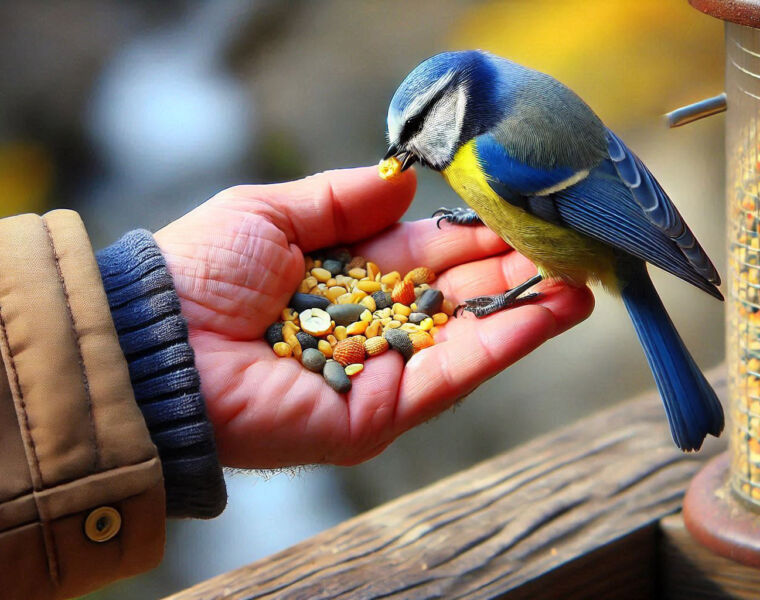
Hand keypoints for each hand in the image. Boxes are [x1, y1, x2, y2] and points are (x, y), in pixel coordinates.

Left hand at [154, 167, 593, 467]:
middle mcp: (369, 325)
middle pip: (455, 294)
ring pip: (469, 334)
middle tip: (565, 239)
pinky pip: (457, 373)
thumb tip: (405, 180)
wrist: (160, 346)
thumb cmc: (203, 271)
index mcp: (343, 276)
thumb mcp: (272, 211)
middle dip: (509, 267)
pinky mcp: (386, 411)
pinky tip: (555, 308)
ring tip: (581, 273)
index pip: (423, 253)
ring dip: (526, 303)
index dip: (470, 232)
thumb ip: (341, 197)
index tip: (518, 208)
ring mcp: (382, 371)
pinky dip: (508, 341)